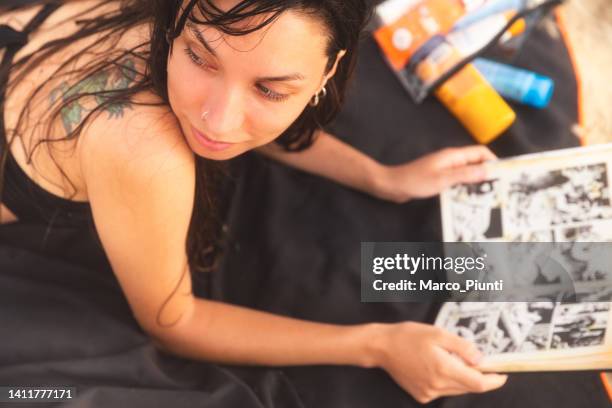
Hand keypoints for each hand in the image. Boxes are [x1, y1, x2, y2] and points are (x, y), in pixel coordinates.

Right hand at [373, 322, 506, 403]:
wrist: (382, 347)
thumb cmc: (408, 336)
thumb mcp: (438, 333)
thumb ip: (462, 347)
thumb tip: (481, 359)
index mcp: (444, 368)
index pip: (478, 383)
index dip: (494, 381)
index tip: (503, 374)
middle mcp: (437, 385)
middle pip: (469, 387)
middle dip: (480, 377)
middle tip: (483, 363)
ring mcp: (428, 392)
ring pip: (457, 390)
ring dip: (464, 379)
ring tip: (457, 361)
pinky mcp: (421, 395)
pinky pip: (443, 391)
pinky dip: (449, 381)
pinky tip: (440, 367)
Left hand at [374, 146, 496, 202]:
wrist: (392, 185)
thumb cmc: (415, 181)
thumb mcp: (443, 179)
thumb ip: (466, 174)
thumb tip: (489, 170)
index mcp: (453, 156)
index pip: (480, 152)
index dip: (494, 160)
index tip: (504, 174)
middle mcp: (450, 160)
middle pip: (476, 162)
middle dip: (488, 172)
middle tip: (498, 188)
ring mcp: (444, 169)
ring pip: (467, 172)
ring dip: (476, 181)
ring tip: (487, 195)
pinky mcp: (439, 178)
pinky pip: (457, 180)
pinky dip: (465, 187)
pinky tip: (467, 198)